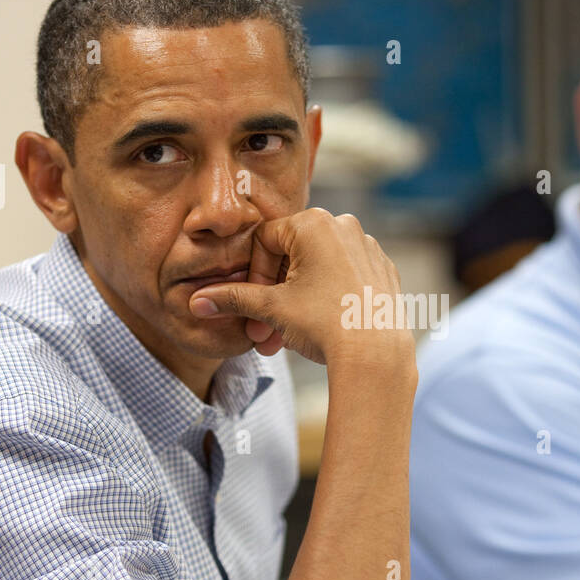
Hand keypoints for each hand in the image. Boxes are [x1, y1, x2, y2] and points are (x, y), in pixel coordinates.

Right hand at [188, 208, 413, 366]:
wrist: (375, 356)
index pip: (264, 241)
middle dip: (272, 297)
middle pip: (291, 257)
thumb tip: (196, 302)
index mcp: (315, 223)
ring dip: (294, 303)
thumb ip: (233, 299)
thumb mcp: (272, 308)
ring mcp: (368, 248)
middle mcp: (344, 226)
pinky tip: (318, 329)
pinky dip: (325, 299)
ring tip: (284, 339)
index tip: (251, 307)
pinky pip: (343, 279)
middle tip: (262, 331)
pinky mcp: (383, 271)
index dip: (252, 276)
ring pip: (317, 271)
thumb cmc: (325, 324)